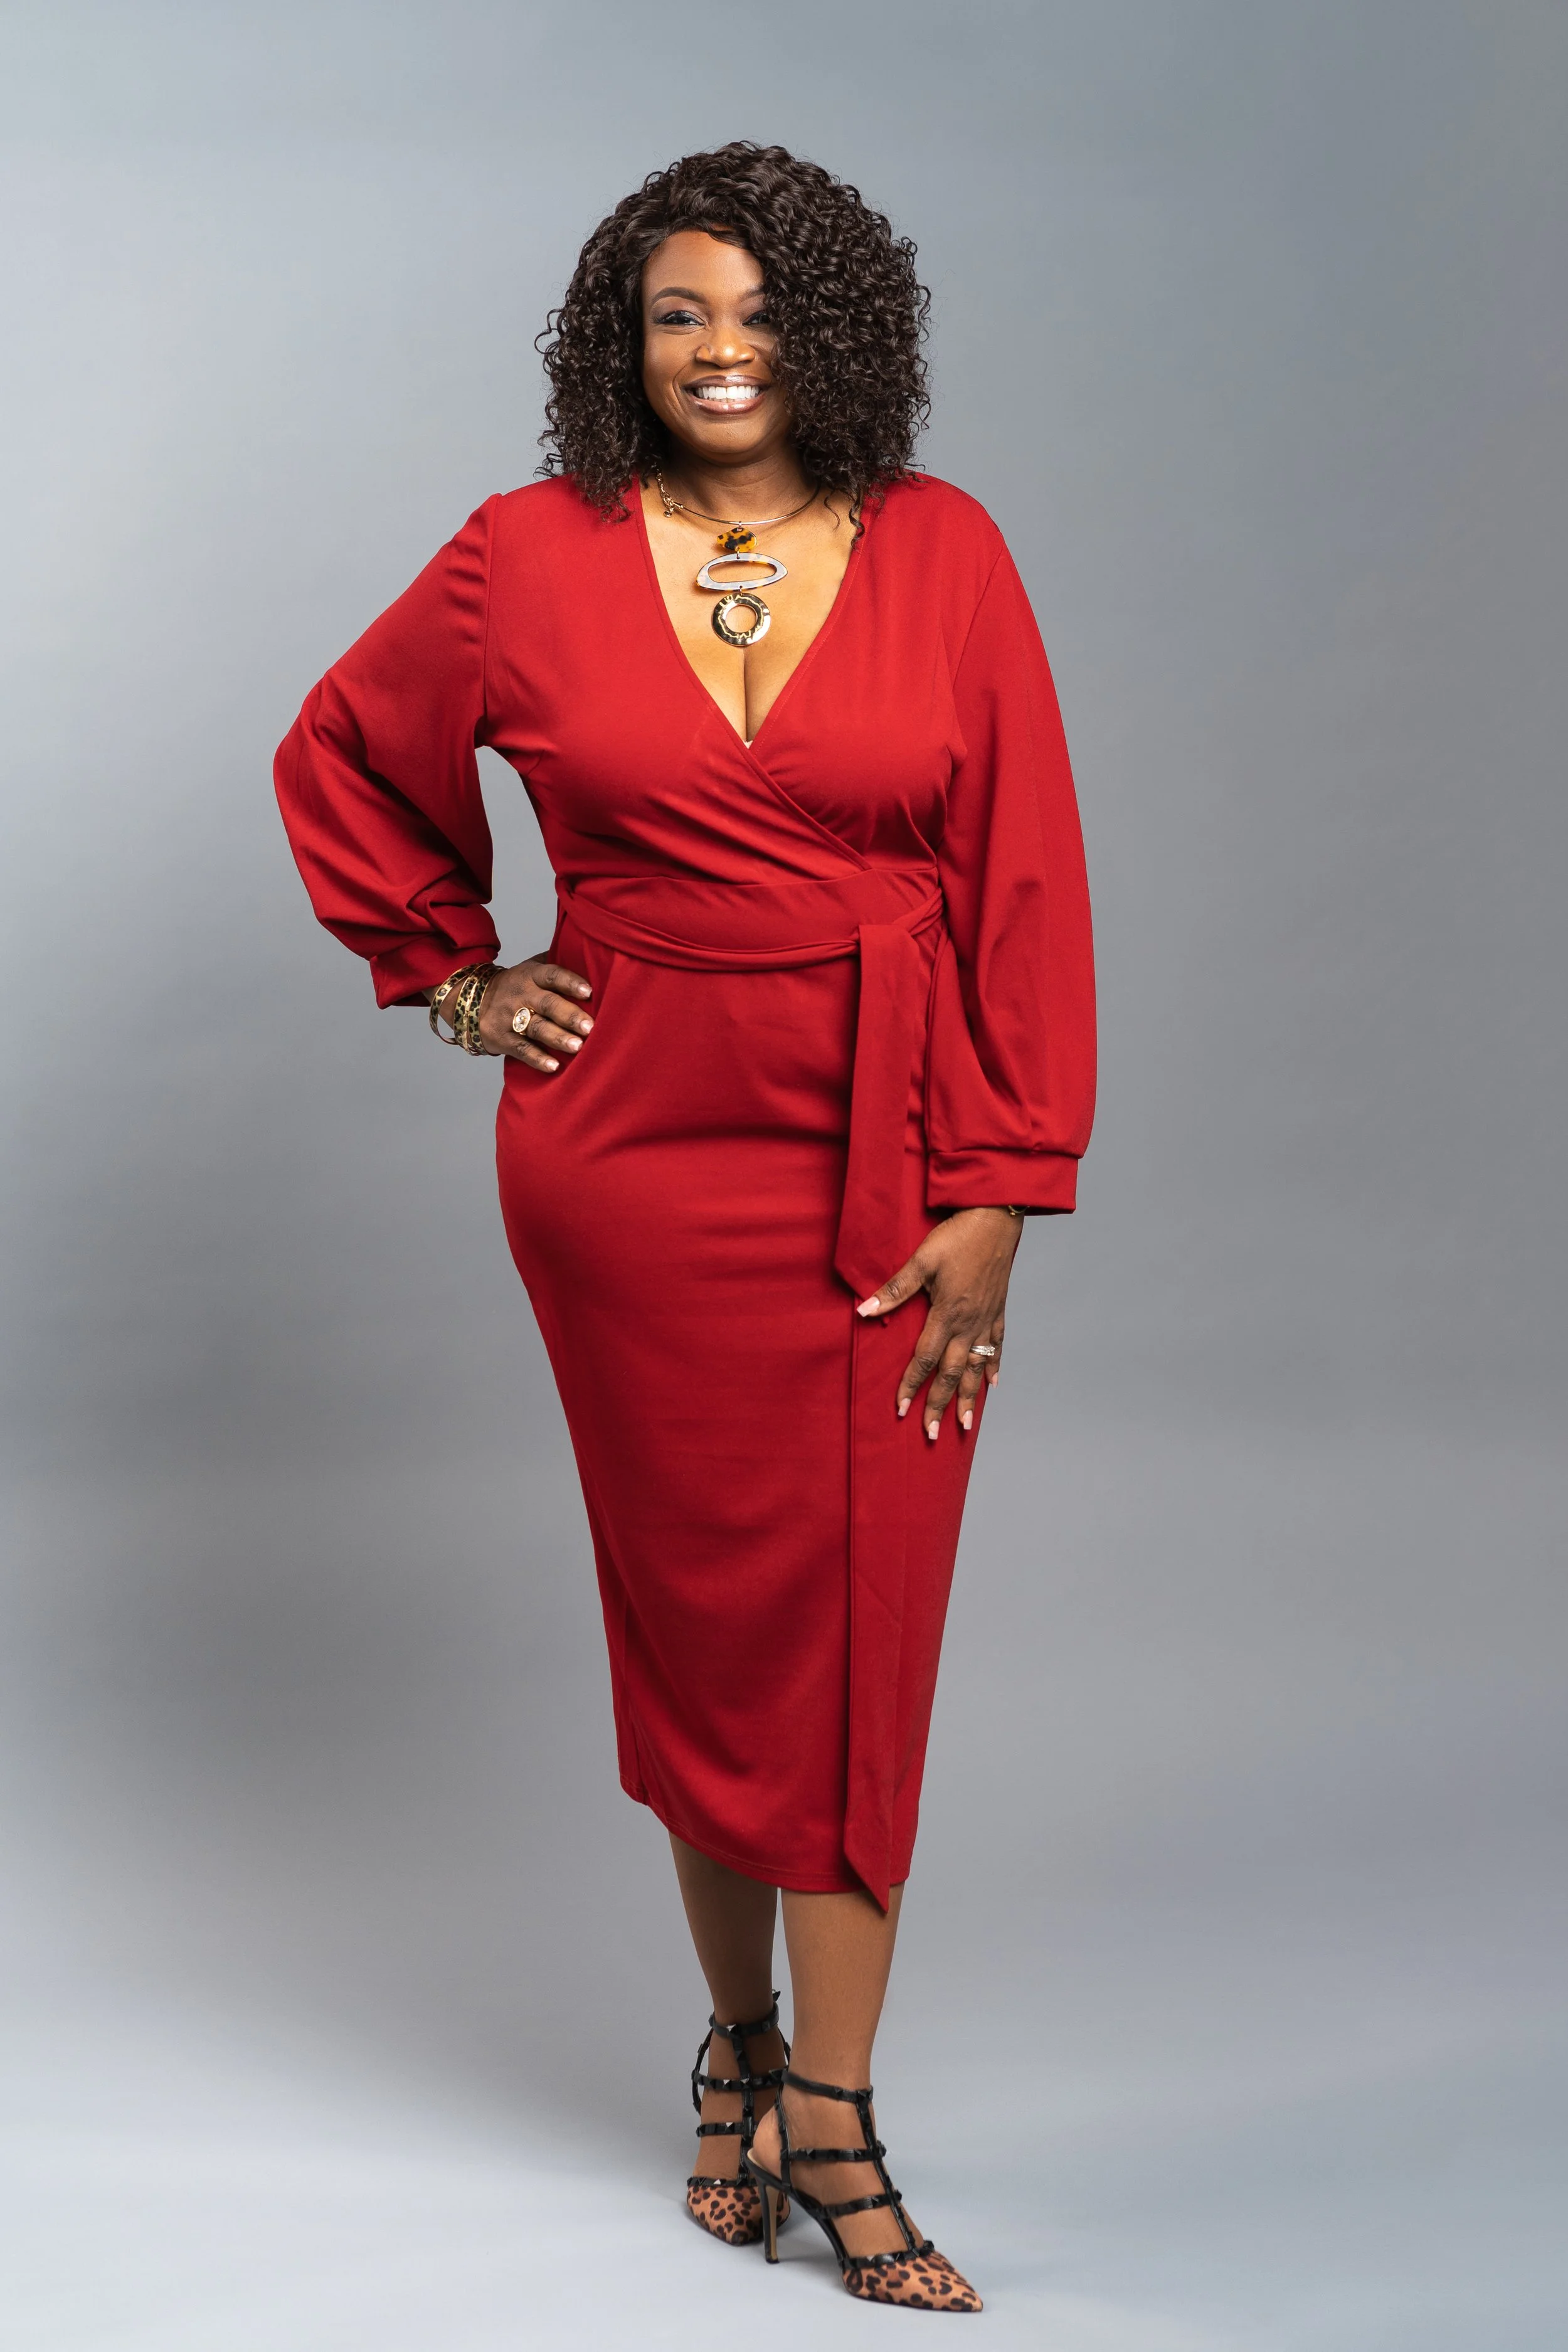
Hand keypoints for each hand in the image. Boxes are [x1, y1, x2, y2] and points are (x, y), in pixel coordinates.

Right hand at [431, 956, 593, 1070]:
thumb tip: (591, 952)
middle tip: (590, 1027)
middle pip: (547, 1003)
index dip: (569, 982)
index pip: (551, 975)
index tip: (589, 991)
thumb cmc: (516, 986)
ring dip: (557, 1037)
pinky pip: (521, 1049)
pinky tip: (553, 1066)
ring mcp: (510, 1017)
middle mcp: (521, 995)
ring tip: (577, 1047)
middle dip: (569, 1015)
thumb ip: (556, 961)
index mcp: (531, 975)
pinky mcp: (502, 1038)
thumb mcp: (530, 968)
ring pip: (536, 1028)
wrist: (472, 1001)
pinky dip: (536, 1058)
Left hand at [855, 1208, 1022, 1438]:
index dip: (910, 1386)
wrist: (996, 1218)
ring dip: (968, 1398)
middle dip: (940, 1405)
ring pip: (976, 1368)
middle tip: (932, 1434)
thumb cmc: (957, 1236)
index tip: (899, 1410)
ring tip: (964, 1424)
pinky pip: (997, 1347)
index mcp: (947, 1314)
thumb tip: (864, 1311)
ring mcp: (986, 1320)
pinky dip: (994, 1368)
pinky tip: (993, 1385)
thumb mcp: (921, 1260)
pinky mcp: (999, 1311)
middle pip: (952, 1374)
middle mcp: (969, 1324)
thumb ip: (894, 1289)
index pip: (924, 1360)